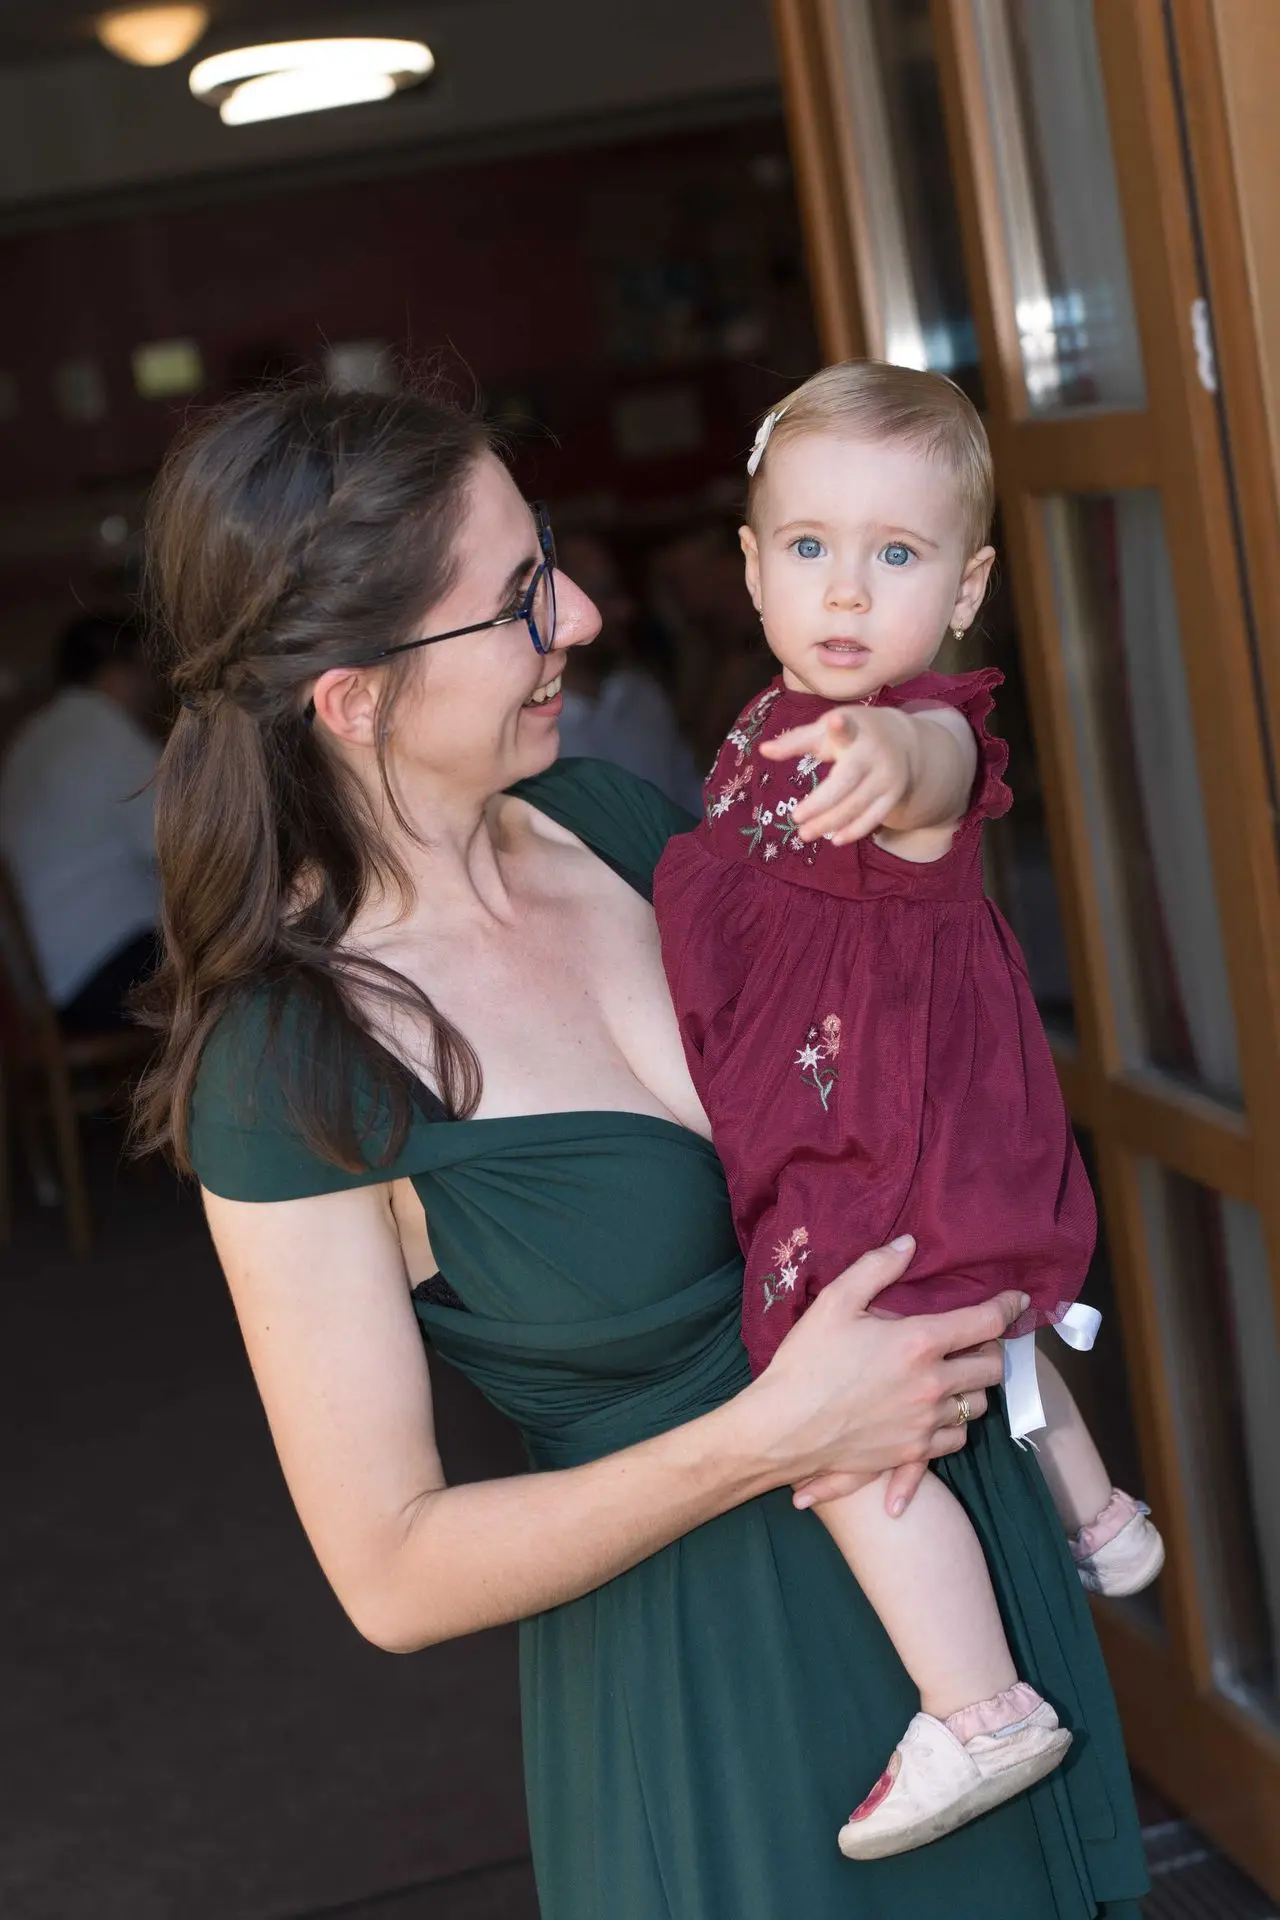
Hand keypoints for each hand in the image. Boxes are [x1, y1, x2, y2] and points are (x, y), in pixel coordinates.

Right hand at [741, 1235, 1027, 1515]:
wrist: (781, 1428)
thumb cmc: (805, 1361)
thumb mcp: (834, 1302)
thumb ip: (876, 1268)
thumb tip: (909, 1245)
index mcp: (919, 1343)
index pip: (985, 1321)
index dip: (1009, 1306)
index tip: (1019, 1300)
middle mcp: (933, 1386)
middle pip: (992, 1368)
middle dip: (992, 1350)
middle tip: (978, 1340)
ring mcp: (925, 1424)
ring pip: (977, 1407)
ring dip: (973, 1389)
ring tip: (956, 1377)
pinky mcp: (912, 1454)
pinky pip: (954, 1441)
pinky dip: (953, 1427)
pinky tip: (938, 1418)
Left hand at [760, 706, 915, 844]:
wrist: (902, 739)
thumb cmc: (852, 733)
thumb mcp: (825, 730)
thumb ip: (796, 741)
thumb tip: (763, 751)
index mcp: (853, 732)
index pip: (846, 729)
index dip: (840, 727)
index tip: (835, 721)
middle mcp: (872, 755)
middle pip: (845, 783)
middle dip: (820, 803)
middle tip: (795, 817)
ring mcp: (886, 777)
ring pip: (856, 805)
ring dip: (829, 823)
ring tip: (804, 834)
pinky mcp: (893, 796)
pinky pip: (873, 818)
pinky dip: (853, 831)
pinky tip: (834, 840)